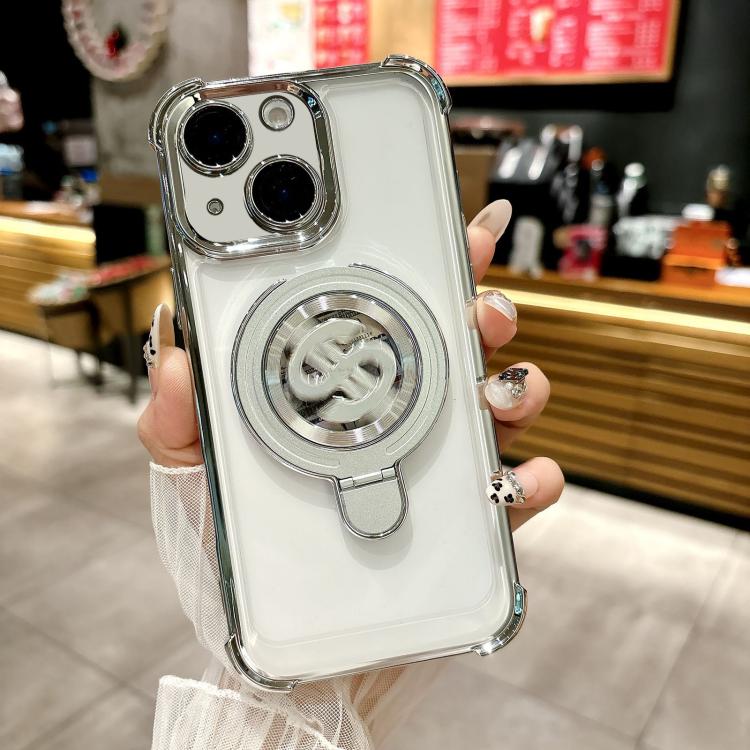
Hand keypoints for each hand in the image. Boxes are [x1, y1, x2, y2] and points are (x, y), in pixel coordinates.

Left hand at [138, 200, 563, 529]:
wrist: (269, 618)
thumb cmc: (238, 534)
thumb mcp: (196, 467)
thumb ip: (175, 418)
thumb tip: (175, 364)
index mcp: (348, 387)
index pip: (394, 313)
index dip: (431, 270)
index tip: (456, 238)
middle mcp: (402, 415)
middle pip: (462, 347)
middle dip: (486, 313)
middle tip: (481, 310)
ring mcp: (438, 463)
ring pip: (500, 407)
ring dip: (517, 388)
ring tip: (497, 392)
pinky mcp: (462, 520)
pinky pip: (513, 492)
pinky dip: (531, 480)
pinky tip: (510, 481)